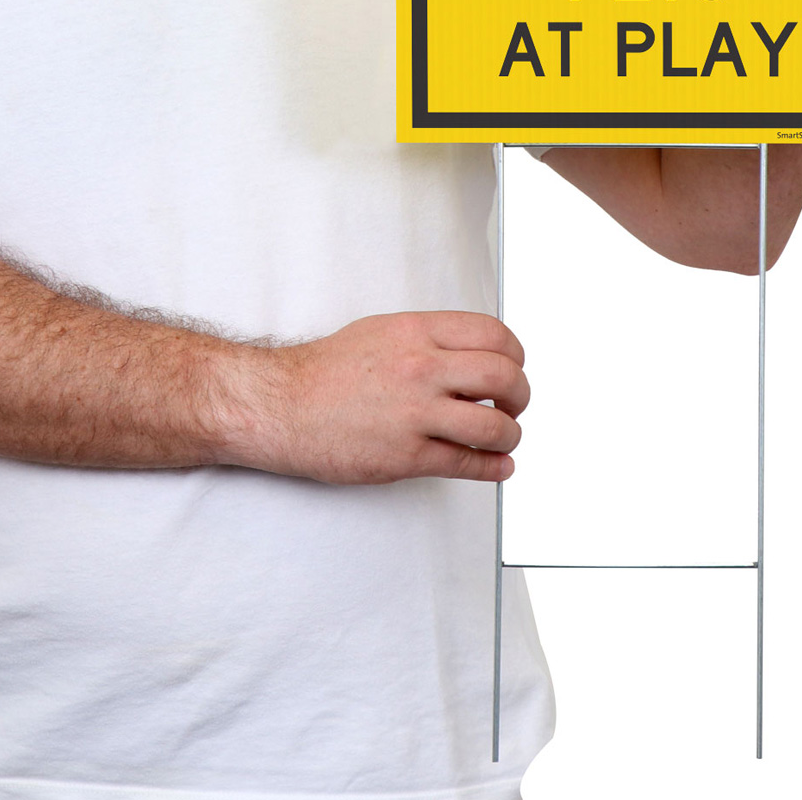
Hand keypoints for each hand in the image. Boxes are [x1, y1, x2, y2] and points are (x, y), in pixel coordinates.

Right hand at [233, 311, 528, 485]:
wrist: (282, 405)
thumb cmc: (324, 371)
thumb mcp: (382, 332)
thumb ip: (429, 340)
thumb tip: (470, 354)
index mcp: (417, 332)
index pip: (494, 335)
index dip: (515, 356)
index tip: (513, 368)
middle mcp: (421, 368)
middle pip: (504, 377)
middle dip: (519, 396)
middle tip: (514, 405)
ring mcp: (415, 414)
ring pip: (494, 426)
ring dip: (509, 434)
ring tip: (503, 437)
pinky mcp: (406, 456)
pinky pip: (467, 463)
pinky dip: (493, 468)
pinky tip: (497, 465)